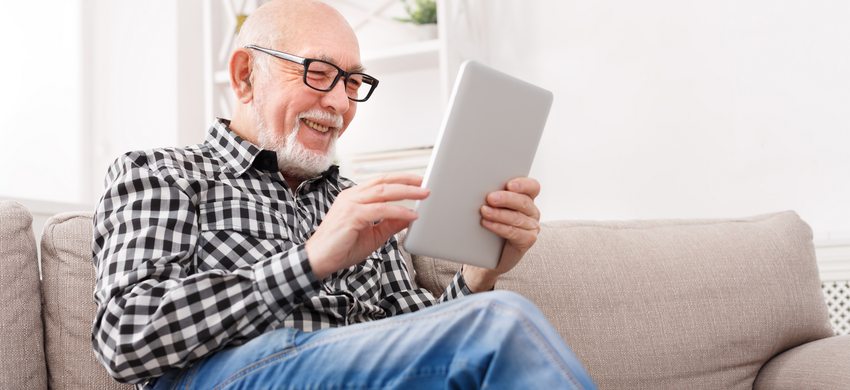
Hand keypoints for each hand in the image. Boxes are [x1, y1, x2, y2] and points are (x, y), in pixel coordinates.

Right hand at [306, 173, 428, 279]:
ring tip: (423, 195)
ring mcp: (350, 204)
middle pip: (383, 181)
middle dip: (407, 181)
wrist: (319, 260)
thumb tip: (410, 216)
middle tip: (425, 184)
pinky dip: (398, 211)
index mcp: (354, 197)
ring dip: (406, 192)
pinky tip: (411, 215)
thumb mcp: (374, 235)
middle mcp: (351, 196)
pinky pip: (380, 210)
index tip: (418, 182)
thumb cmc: (341, 248)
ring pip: (383, 191)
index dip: (401, 179)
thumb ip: (390, 224)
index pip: (381, 182)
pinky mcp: (351, 216)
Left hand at [463, 177, 540, 291]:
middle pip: (523, 201)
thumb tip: (477, 186)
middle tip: (490, 198)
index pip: (532, 186)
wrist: (489, 254)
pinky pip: (514, 232)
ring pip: (517, 218)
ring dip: (499, 214)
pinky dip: (499, 227)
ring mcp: (532, 226)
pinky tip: (487, 224)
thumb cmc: (490, 226)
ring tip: (484, 211)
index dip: (523, 184)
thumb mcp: (493, 207)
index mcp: (527, 198)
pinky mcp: (528, 240)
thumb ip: (493, 197)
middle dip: (506, 198)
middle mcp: (532, 211)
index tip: (509, 184)